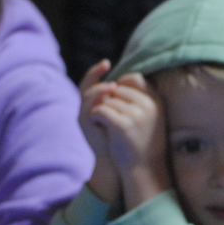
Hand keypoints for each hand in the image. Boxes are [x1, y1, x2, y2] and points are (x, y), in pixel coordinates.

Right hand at [78, 61, 122, 204]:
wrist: (124, 162)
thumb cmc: (130, 138)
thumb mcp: (131, 113)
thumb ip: (129, 98)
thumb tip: (139, 77)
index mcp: (97, 103)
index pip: (93, 80)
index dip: (97, 70)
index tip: (107, 62)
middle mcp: (87, 108)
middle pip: (85, 83)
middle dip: (94, 73)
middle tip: (106, 64)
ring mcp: (84, 117)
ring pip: (85, 95)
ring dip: (98, 88)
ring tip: (110, 86)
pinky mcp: (85, 126)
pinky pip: (87, 110)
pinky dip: (96, 102)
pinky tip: (106, 100)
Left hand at [85, 70, 168, 208]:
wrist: (145, 171)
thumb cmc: (143, 144)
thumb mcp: (149, 118)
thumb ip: (139, 100)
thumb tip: (115, 83)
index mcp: (156, 101)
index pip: (134, 78)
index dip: (120, 86)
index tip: (116, 102)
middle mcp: (149, 105)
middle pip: (117, 88)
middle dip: (109, 100)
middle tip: (110, 118)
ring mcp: (137, 115)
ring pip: (106, 101)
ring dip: (100, 111)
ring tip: (106, 126)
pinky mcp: (124, 125)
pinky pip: (100, 110)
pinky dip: (95, 118)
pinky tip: (98, 126)